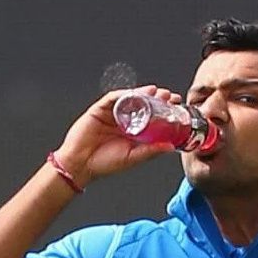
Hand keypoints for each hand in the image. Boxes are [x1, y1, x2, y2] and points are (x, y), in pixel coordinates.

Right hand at [53, 86, 183, 186]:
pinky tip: (136, 94)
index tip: (177, 106)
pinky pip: (113, 98)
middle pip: (144, 104)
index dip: (165, 110)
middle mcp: (124, 120)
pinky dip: (125, 94)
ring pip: (130, 98)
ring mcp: (112, 113)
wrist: (80, 165)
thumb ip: (151, 151)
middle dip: (158, 98)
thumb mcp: (133, 157)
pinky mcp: (100, 109)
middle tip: (170, 96)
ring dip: (144, 93)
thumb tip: (171, 146)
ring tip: (157, 92)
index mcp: (133, 131)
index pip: (152, 116)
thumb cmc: (104, 163)